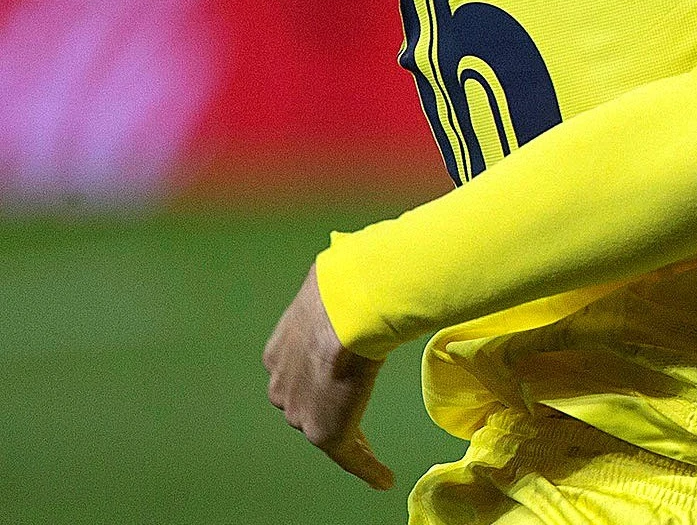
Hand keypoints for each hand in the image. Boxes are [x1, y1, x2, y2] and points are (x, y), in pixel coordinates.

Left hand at [263, 263, 392, 489]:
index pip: (297, 371)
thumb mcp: (339, 277)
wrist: (348, 310)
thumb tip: (360, 250)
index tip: (338, 381)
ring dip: (345, 433)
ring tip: (367, 447)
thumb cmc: (350, 287)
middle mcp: (281, 383)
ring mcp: (300, 410)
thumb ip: (344, 280)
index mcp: (279, 350)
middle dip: (326, 406)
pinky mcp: (325, 432)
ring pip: (324, 426)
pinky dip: (367, 468)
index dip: (317, 378)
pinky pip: (349, 455)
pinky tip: (384, 479)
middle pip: (304, 403)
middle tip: (352, 410)